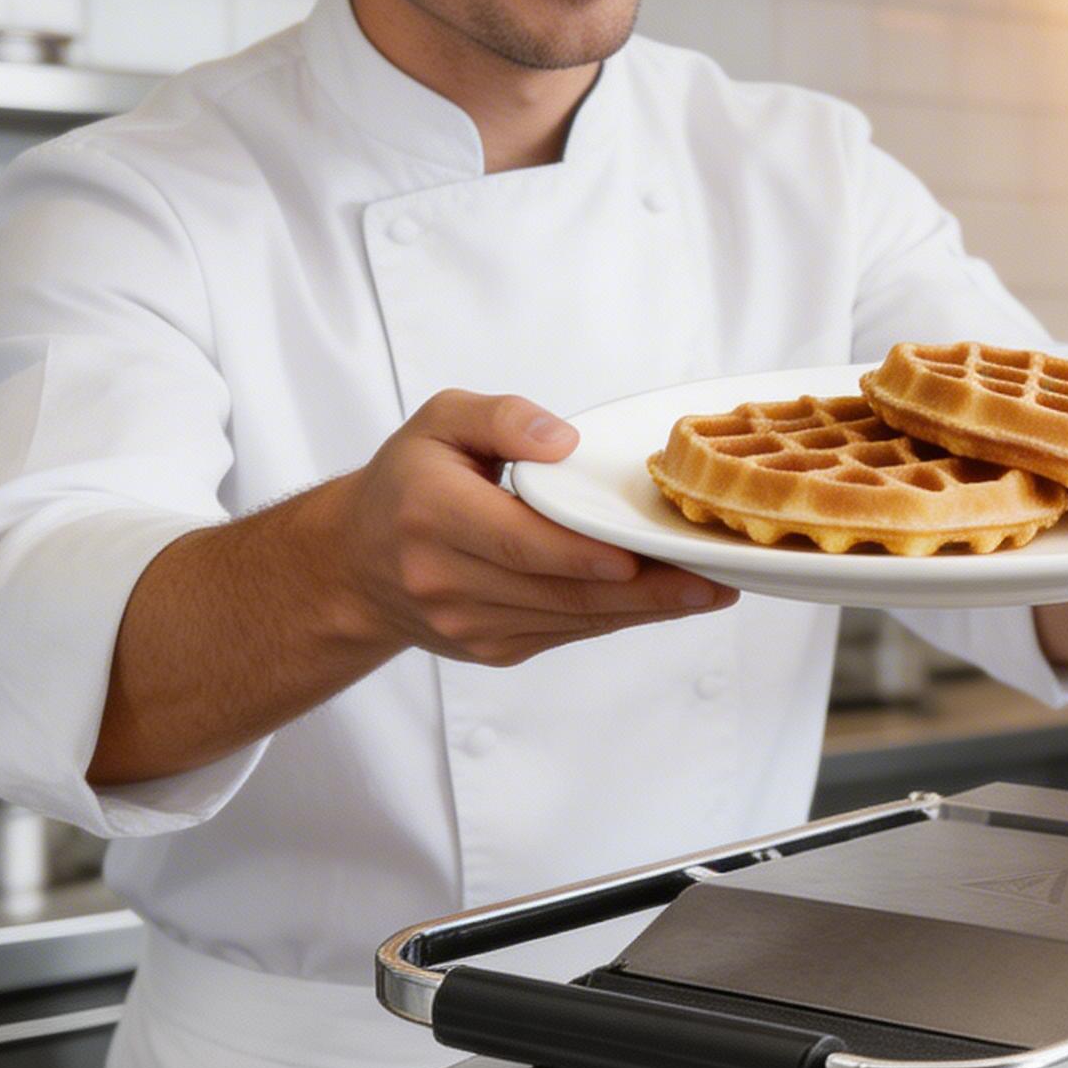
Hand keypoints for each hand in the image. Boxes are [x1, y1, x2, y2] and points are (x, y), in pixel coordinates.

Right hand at [333, 390, 736, 666]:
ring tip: (708, 592)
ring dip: (644, 611)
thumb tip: (562, 440)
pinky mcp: (491, 650)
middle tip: (711, 580)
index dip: (584, 555)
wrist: (355, 565)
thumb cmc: (408, 482)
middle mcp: (445, 579)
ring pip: (572, 621)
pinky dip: (617, 618)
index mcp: (431, 515)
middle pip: (560, 592)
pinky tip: (663, 602)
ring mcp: (469, 624)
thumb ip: (500, 417)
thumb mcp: (439, 422)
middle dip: (644, 591)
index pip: (519, 542)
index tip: (642, 556)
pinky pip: (567, 633)